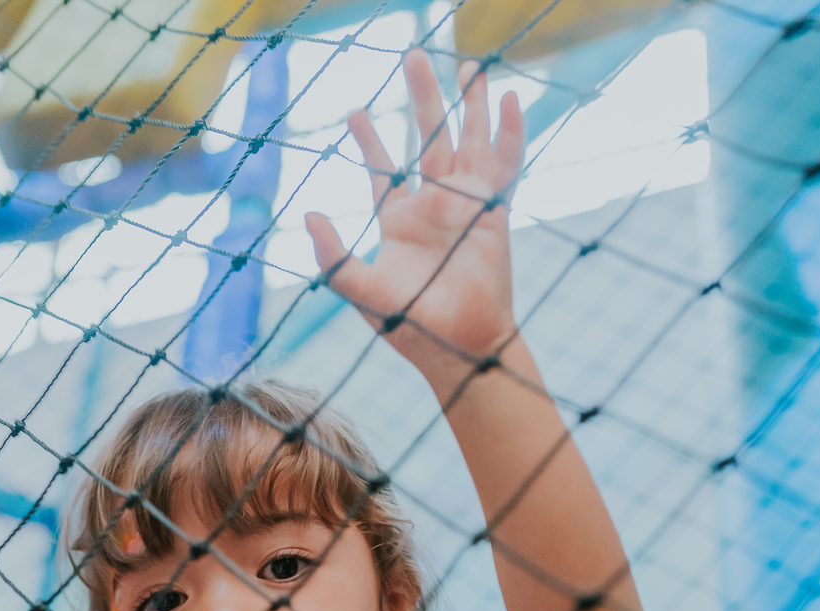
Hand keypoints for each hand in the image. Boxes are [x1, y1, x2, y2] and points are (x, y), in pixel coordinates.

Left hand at [304, 50, 523, 388]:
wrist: (459, 346)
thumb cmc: (411, 326)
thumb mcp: (361, 290)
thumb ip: (333, 256)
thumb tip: (309, 214)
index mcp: (400, 220)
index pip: (383, 169)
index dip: (369, 140)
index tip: (355, 112)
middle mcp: (433, 205)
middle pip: (428, 138)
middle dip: (421, 98)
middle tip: (412, 55)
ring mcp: (466, 204)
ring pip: (467, 140)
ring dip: (467, 103)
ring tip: (468, 64)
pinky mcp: (494, 210)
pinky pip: (505, 163)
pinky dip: (510, 132)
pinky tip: (508, 100)